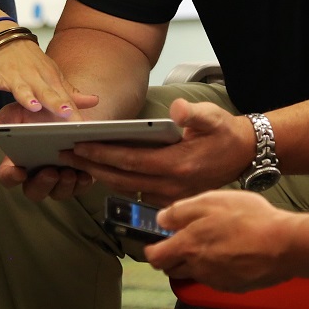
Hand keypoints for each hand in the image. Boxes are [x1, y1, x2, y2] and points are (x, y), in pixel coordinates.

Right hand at [0, 37, 82, 117]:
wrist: (4, 38)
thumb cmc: (31, 62)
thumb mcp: (52, 75)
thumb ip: (70, 92)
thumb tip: (95, 101)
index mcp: (49, 79)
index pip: (63, 97)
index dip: (73, 110)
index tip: (82, 123)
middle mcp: (33, 77)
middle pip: (46, 92)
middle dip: (56, 103)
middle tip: (66, 113)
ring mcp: (14, 76)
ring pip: (21, 88)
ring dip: (27, 97)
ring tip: (34, 105)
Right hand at [0, 95, 100, 201]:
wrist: (69, 108)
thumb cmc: (38, 112)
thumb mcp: (17, 113)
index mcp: (18, 161)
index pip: (8, 177)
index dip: (10, 177)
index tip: (19, 171)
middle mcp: (36, 174)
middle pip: (33, 191)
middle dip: (42, 184)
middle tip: (51, 172)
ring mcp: (57, 179)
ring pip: (58, 192)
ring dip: (64, 186)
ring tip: (70, 171)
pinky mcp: (77, 178)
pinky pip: (79, 188)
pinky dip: (82, 182)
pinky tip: (86, 173)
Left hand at [62, 98, 248, 205]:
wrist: (244, 154)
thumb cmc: (224, 132)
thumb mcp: (213, 117)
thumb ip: (194, 114)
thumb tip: (177, 109)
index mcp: (177, 164)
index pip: (130, 161)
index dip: (102, 154)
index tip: (79, 145)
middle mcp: (172, 185)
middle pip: (122, 178)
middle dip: (91, 166)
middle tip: (65, 154)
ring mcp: (171, 196)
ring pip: (127, 188)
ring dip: (101, 176)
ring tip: (77, 162)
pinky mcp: (171, 199)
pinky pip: (137, 192)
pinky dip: (117, 182)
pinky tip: (102, 170)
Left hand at [144, 189, 300, 291]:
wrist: (284, 244)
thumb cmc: (250, 220)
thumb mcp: (210, 201)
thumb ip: (180, 211)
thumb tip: (162, 219)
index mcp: (187, 246)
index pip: (155, 257)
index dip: (152, 248)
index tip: (156, 241)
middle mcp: (198, 267)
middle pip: (172, 268)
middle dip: (171, 256)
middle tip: (183, 241)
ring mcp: (216, 280)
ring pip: (194, 273)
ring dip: (195, 262)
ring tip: (212, 242)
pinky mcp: (233, 286)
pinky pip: (215, 278)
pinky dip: (216, 268)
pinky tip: (230, 252)